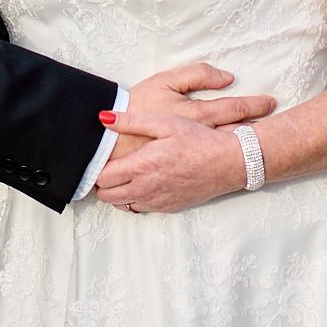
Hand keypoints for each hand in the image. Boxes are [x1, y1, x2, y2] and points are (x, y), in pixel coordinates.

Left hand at [94, 112, 250, 213]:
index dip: (97, 169)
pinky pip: (141, 209)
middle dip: (103, 183)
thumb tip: (104, 118)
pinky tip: (143, 183)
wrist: (229, 162)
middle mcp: (145, 188)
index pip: (102, 178)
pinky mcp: (168, 207)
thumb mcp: (166, 122)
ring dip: (118, 193)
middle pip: (107, 196)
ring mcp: (157, 201)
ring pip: (122, 205)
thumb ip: (132, 121)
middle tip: (109, 167)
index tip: (100, 159)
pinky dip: (135, 199)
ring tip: (125, 175)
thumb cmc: (199, 139)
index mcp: (141, 166)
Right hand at [113, 65, 272, 161]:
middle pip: (237, 137)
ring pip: (227, 161)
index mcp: (196, 117)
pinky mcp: (179, 181)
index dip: (254, 105)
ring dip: (246, 155)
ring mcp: (191, 163)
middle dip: (260, 133)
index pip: (234, 109)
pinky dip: (224, 173)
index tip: (271, 102)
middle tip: (280, 126)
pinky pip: (208, 175)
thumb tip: (227, 77)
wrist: (108, 140)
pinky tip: (231, 170)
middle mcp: (198, 143)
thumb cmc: (136, 106)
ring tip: (264, 150)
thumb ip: (196, 75)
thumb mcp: (164, 81)